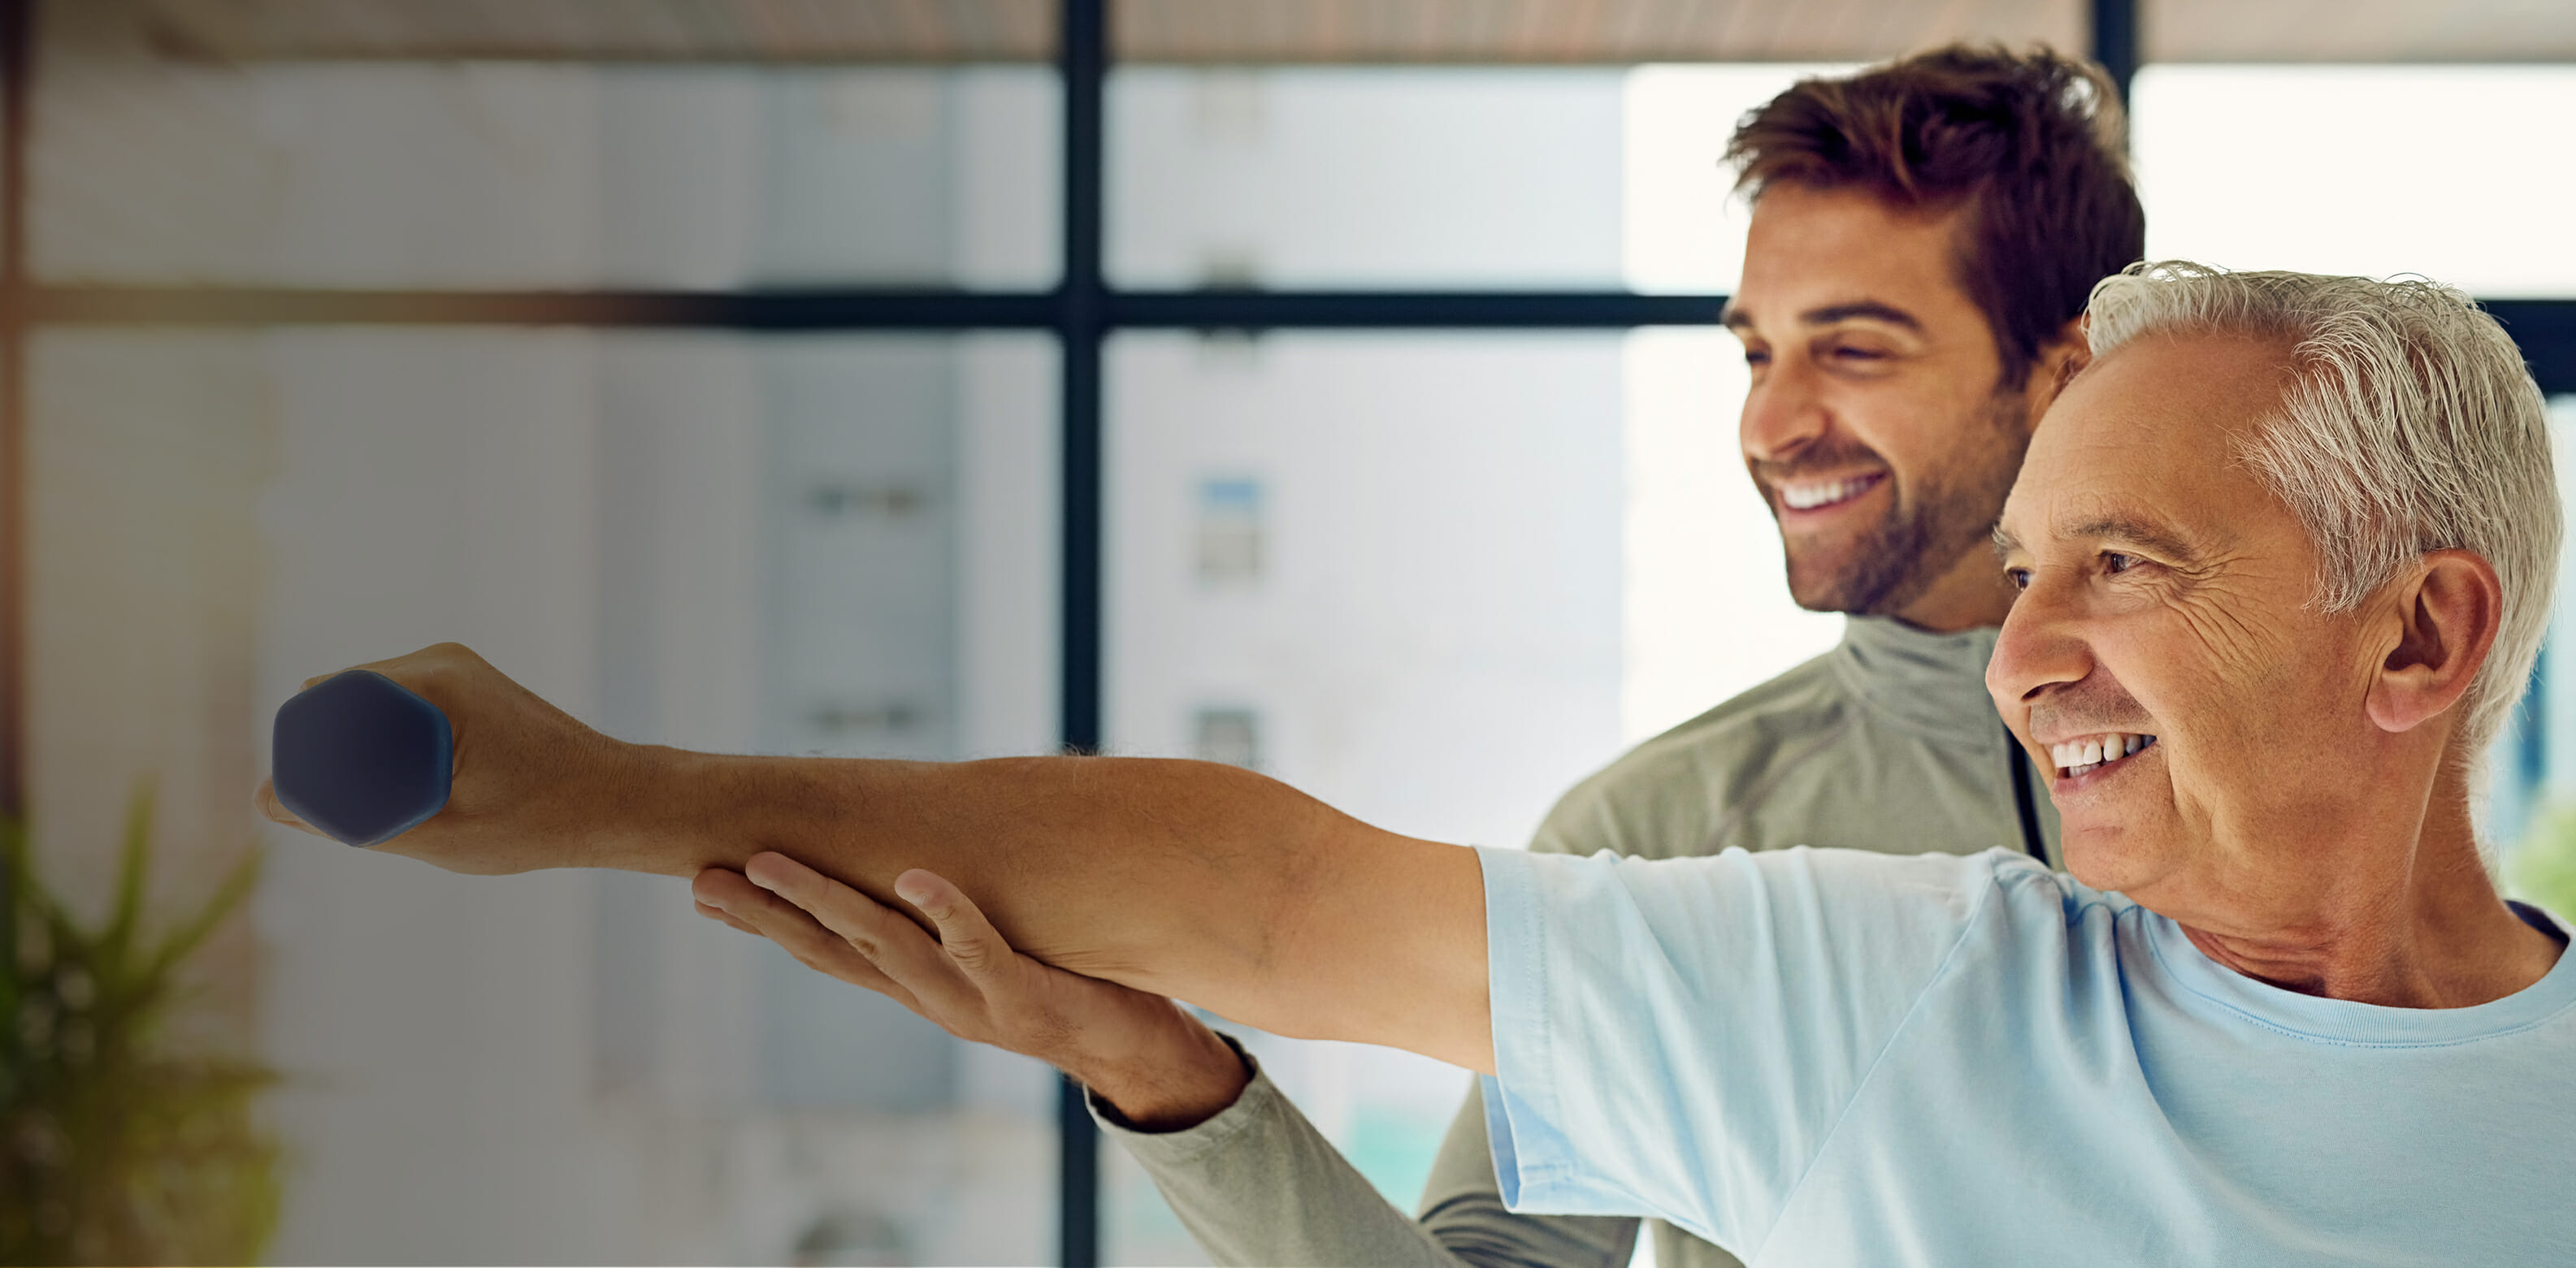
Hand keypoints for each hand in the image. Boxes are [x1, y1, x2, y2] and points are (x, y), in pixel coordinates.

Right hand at [256, 643, 659, 873]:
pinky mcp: (469, 684)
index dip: (303, 752)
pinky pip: (402, 708)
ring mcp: (457, 668)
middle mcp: (441, 660)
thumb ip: (347, 819)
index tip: (314, 805)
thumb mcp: (435, 832)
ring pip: (371, 707)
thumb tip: (265, 801)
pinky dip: (390, 744)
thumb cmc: (538, 821)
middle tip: (349, 814)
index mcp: (432, 681)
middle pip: (343, 702)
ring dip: (362, 751)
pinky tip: (403, 787)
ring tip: (389, 805)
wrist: (618, 801)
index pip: (324, 704)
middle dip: (330, 754)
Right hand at [694, 852, 1252, 1130]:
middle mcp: (927, 997)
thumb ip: (944, 922)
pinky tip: (915, 877)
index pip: (822, 953)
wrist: (1131, 1048)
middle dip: (765, 914)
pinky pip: (977, 946)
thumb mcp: (986, 956)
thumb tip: (908, 861)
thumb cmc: (1060, 985)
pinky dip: (947, 911)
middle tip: (706, 877)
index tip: (704, 889)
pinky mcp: (1018, 994)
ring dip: (825, 902)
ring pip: (884, 944)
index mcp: (913, 987)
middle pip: (831, 950)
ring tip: (771, 864)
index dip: (763, 924)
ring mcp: (968, 1000)